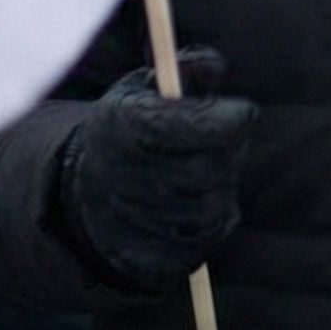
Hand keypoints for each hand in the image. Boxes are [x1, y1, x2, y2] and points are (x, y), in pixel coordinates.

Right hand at [57, 47, 256, 293]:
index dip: (229, 119)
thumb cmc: (128, 129)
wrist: (86, 193)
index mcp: (123, 127)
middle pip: (209, 169)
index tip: (244, 111)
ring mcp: (137, 224)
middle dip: (228, 152)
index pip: (192, 126)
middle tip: (223, 140)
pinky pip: (208, 238)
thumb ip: (186, 69)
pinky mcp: (152, 261)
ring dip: (220, 185)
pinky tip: (191, 201)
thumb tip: (214, 68)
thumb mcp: (145, 88)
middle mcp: (126, 179)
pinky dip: (212, 217)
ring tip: (199, 170)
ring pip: (214, 205)